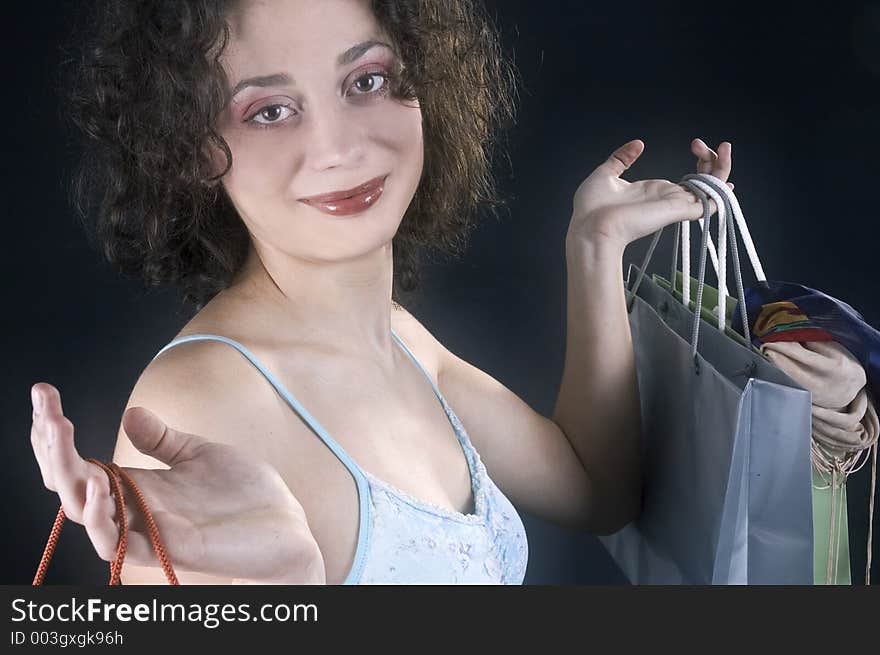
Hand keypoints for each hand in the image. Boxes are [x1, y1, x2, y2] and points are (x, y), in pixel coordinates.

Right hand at [30, 383, 324, 583]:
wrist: (287, 524)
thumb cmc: (246, 493)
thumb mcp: (200, 455)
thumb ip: (163, 441)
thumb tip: (129, 413)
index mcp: (139, 486)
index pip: (80, 464)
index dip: (55, 435)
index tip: (44, 394)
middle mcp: (137, 510)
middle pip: (73, 488)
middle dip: (52, 450)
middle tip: (47, 413)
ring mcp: (152, 531)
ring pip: (89, 518)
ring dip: (70, 483)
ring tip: (64, 445)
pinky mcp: (173, 548)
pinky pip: (122, 544)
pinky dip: (103, 519)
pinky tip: (97, 486)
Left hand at [566, 138, 732, 252]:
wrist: (589, 227)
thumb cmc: (592, 209)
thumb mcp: (606, 174)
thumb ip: (622, 158)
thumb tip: (638, 144)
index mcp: (656, 191)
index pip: (691, 177)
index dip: (702, 159)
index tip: (695, 143)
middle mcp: (669, 198)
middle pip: (706, 181)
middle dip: (714, 160)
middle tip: (704, 144)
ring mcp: (674, 205)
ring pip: (711, 189)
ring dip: (722, 168)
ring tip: (725, 148)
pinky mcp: (677, 211)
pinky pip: (707, 204)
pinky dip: (719, 192)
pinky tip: (727, 180)